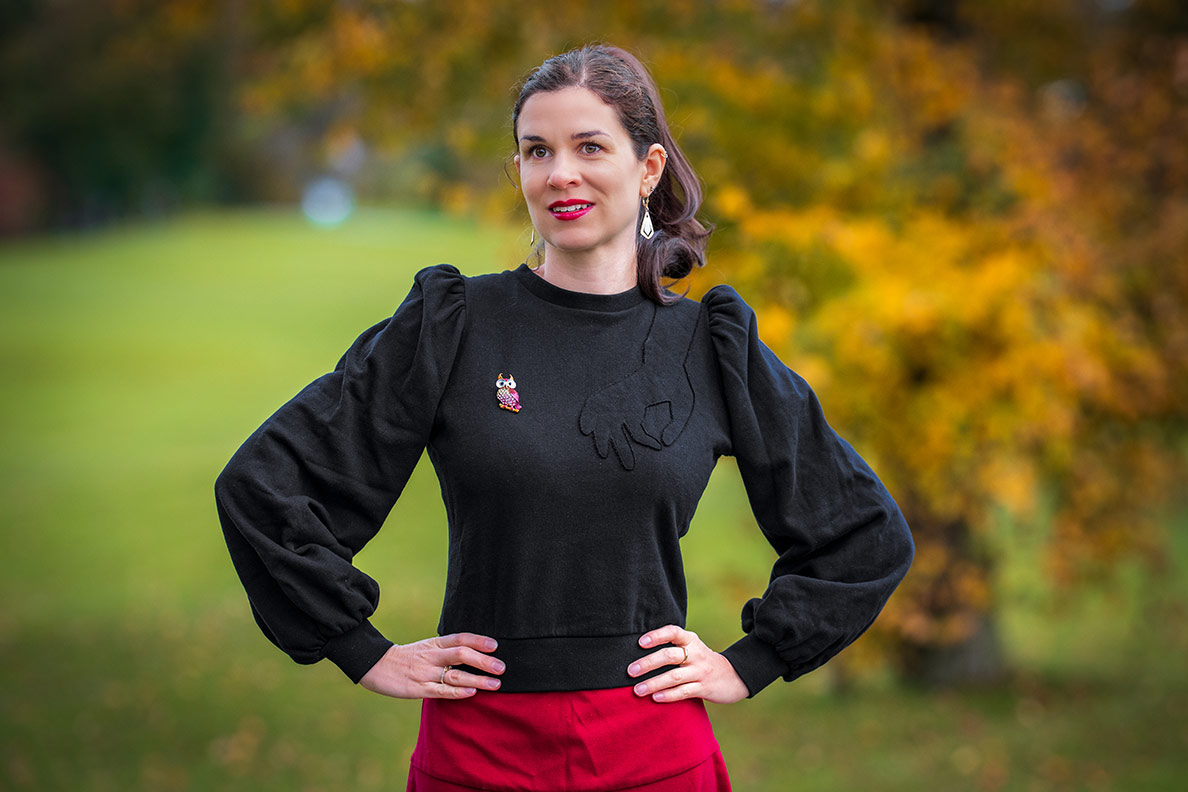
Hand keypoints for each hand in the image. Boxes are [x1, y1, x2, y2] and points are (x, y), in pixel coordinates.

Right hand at [359, 633, 503, 699]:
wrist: (376, 665)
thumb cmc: (407, 657)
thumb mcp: (427, 647)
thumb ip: (447, 649)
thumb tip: (474, 653)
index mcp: (434, 643)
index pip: (460, 638)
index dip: (478, 641)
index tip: (496, 646)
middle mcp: (432, 656)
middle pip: (461, 654)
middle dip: (483, 661)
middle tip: (501, 667)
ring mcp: (425, 672)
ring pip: (455, 674)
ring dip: (477, 679)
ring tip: (496, 684)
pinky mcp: (418, 689)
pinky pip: (441, 691)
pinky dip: (458, 692)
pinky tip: (472, 693)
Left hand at [627, 625, 748, 704]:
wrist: (734, 676)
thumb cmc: (702, 661)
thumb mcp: (692, 648)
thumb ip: (673, 647)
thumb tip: (639, 652)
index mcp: (691, 640)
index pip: (673, 632)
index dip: (657, 635)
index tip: (640, 642)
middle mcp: (696, 654)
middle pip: (669, 655)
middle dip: (648, 663)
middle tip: (630, 671)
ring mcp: (700, 671)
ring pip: (674, 677)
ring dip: (653, 683)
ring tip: (637, 690)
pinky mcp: (704, 688)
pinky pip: (684, 692)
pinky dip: (669, 695)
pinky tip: (655, 698)